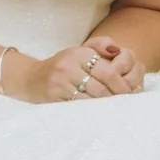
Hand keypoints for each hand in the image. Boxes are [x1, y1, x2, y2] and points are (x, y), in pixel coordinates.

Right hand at [22, 42, 138, 102]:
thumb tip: (117, 50)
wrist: (30, 78)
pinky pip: (77, 108)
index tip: (129, 93)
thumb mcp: (80, 50)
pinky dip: (90, 112)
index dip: (121, 85)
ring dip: (104, 107)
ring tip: (115, 111)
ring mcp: (59, 83)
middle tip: (125, 106)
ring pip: (90, 100)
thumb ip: (101, 45)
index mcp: (78, 53)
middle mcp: (68, 67)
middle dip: (115, 98)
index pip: (107, 71)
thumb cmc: (63, 65)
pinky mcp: (53, 98)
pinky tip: (98, 114)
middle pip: (100, 88)